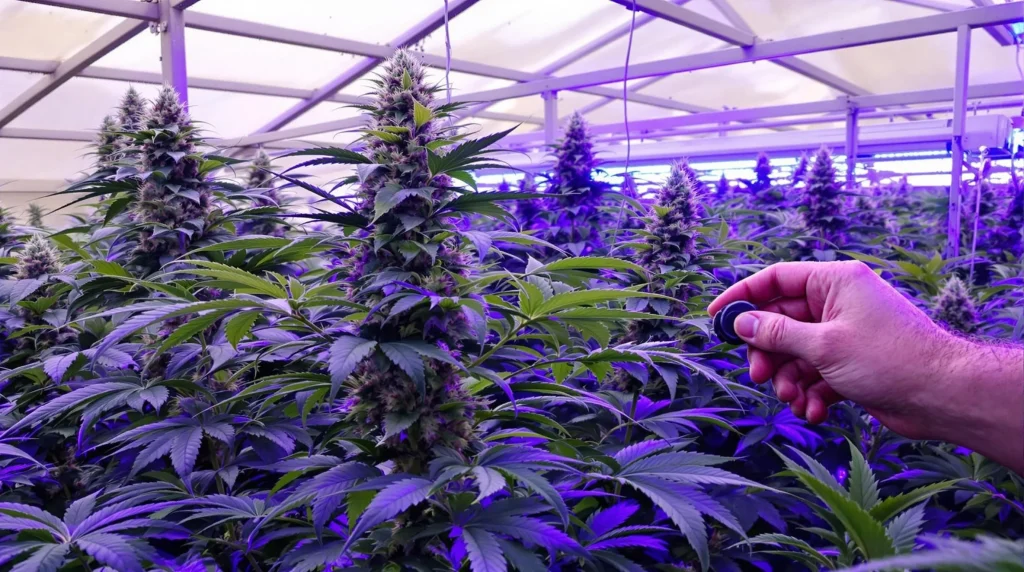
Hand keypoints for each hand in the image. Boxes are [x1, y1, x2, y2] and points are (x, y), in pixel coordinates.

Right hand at [711, 261, 962, 436]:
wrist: (943, 395)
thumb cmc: (889, 358)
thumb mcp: (823, 344)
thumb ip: (776, 333)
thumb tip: (741, 322)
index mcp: (834, 282)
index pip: (776, 278)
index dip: (743, 295)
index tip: (716, 316)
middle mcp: (838, 304)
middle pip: (781, 322)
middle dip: (768, 353)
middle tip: (759, 376)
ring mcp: (844, 334)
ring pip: (796, 353)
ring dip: (788, 380)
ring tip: (793, 400)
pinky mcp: (851, 365)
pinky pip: (815, 374)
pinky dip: (810, 394)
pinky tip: (815, 412)